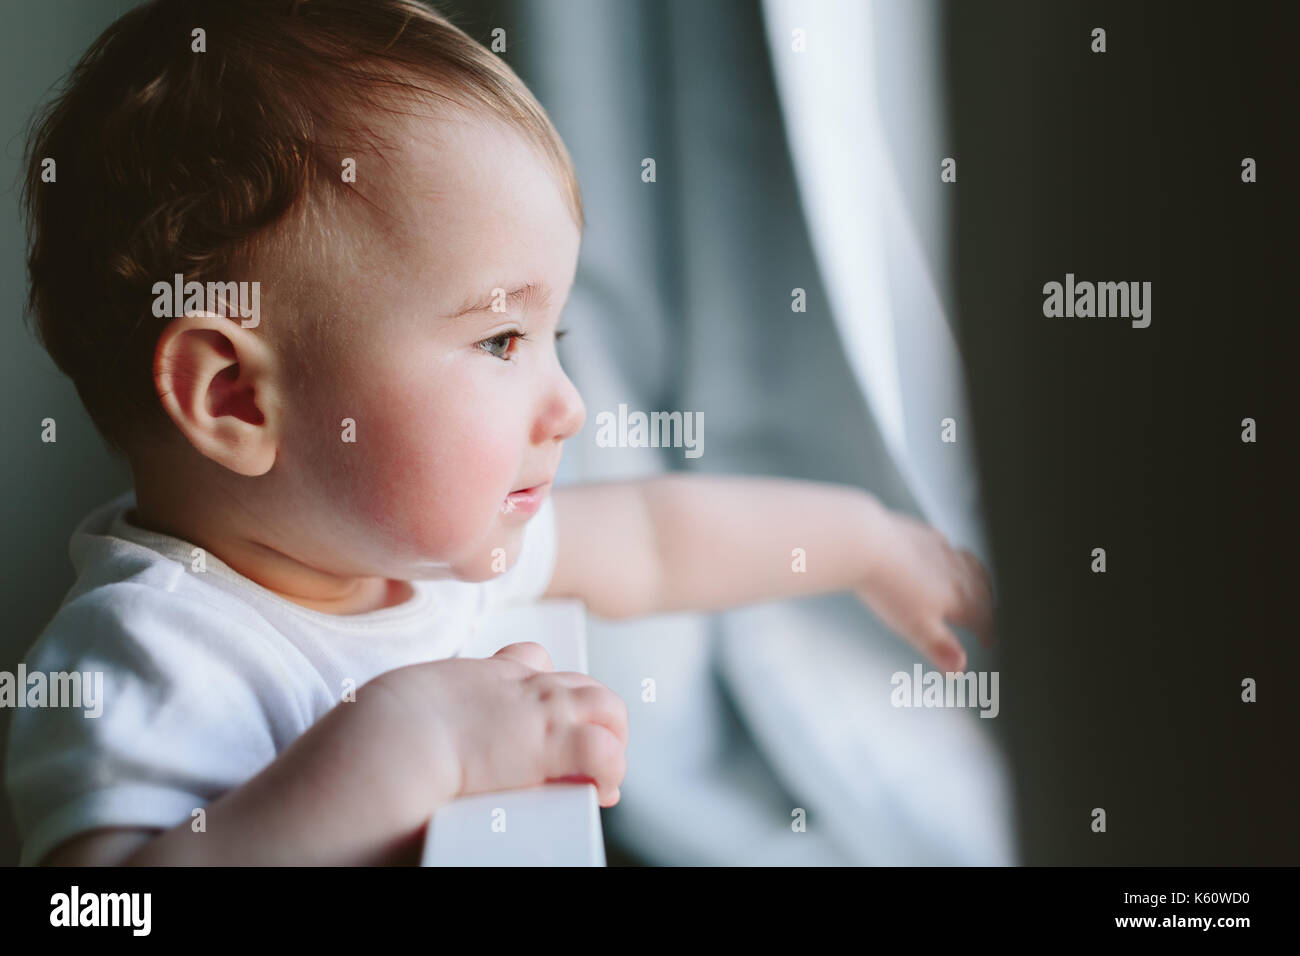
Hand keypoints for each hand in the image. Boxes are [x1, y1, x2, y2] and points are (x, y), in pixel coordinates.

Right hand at [376, 642, 627, 806]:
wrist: (385, 741)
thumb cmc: (374, 737)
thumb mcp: (400, 709)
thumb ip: (421, 718)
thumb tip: (409, 748)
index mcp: (482, 675)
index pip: (533, 665)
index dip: (549, 695)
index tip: (543, 728)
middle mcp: (520, 683)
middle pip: (580, 683)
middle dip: (591, 716)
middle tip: (583, 757)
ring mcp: (541, 710)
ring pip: (606, 706)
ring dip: (611, 739)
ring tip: (601, 777)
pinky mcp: (551, 745)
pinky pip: (604, 750)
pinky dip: (611, 768)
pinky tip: (601, 791)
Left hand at [855, 508, 996, 670]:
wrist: (865, 544)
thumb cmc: (887, 586)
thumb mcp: (914, 627)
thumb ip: (939, 647)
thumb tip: (959, 668)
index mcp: (959, 596)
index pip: (985, 617)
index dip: (989, 632)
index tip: (989, 641)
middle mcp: (956, 571)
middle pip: (983, 590)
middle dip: (988, 606)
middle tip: (987, 618)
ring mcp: (941, 550)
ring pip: (971, 565)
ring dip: (978, 580)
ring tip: (976, 587)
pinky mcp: (923, 535)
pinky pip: (947, 546)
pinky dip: (953, 556)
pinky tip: (944, 555)